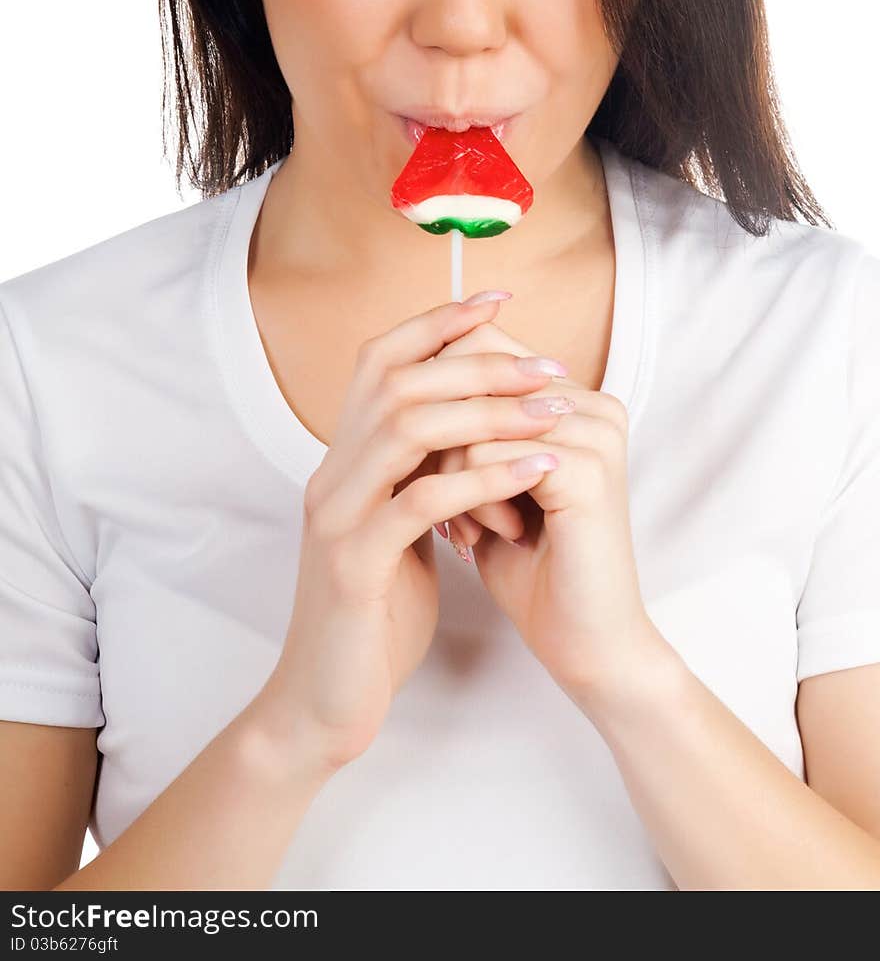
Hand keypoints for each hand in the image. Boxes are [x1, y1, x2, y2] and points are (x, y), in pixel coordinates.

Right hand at [257, 296, 571, 771]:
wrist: (325, 702)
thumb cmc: (375, 615)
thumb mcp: (398, 531)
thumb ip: (419, 478)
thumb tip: (470, 429)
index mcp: (344, 461)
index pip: (379, 361)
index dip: (435, 323)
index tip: (496, 302)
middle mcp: (332, 476)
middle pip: (398, 382)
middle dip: (477, 361)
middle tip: (547, 365)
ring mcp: (337, 517)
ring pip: (407, 429)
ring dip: (487, 412)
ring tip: (552, 411)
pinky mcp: (354, 565)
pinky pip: (420, 502)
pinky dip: (482, 478)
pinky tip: (534, 473)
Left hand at [434, 318, 657, 709]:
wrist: (584, 643)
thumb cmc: (531, 566)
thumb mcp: (488, 481)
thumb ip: (464, 426)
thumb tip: (401, 376)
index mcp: (577, 398)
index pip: (478, 350)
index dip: (437, 409)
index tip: (443, 473)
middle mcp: (595, 405)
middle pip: (470, 376)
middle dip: (441, 442)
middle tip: (453, 504)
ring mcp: (595, 435)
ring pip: (470, 423)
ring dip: (454, 483)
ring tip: (475, 527)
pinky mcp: (586, 472)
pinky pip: (486, 460)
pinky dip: (472, 503)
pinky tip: (498, 537)